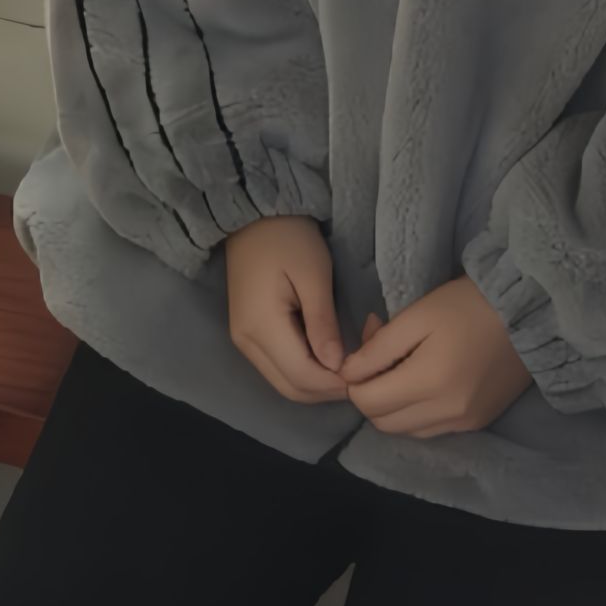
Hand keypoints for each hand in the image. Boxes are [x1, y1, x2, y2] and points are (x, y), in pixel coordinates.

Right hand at [224, 215, 349, 403]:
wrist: (254, 215)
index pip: (301, 377)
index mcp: (261, 327)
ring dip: (314, 383)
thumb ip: (323, 323)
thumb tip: (336, 367)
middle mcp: (246, 343)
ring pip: (282, 382)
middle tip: (357, 375)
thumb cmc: (289, 238)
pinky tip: (323, 357)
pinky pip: (276, 368)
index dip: (333, 384)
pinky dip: (301, 371)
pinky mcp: (246, 335)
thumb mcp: (313, 275)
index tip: (363, 375)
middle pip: (289, 388)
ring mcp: (243, 341)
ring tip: (344, 367)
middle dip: (325, 390)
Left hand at [338, 277, 532, 436]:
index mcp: (429, 383)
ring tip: (401, 370)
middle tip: (379, 359)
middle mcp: (446, 413)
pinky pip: (430, 430)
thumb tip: (347, 373)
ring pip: (405, 431)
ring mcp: (464, 423)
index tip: (362, 354)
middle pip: (383, 423)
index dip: (354, 381)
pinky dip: (416, 414)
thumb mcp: (417, 316)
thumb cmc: (467, 305)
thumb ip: (378, 348)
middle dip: (370, 395)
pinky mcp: (477, 424)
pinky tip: (423, 384)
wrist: (526, 312)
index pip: (367, 402)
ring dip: (392, 408)